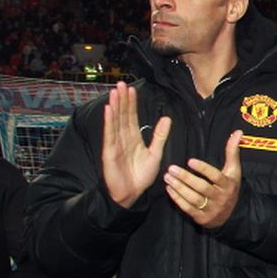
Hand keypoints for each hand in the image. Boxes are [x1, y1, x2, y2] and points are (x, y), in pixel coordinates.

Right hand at [102, 82, 171, 208]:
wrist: (131, 194)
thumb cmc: (141, 176)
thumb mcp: (155, 153)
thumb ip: (160, 136)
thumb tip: (167, 118)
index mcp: (133, 138)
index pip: (132, 117)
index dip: (132, 103)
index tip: (132, 89)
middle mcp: (123, 138)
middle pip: (122, 115)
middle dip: (122, 100)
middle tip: (121, 84)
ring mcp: (115, 144)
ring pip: (115, 121)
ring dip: (115, 106)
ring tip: (115, 91)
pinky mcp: (109, 152)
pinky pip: (110, 134)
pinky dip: (109, 122)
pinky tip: (109, 110)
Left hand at [164, 130, 242, 228]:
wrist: (231, 214)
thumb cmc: (230, 187)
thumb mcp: (234, 170)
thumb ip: (232, 151)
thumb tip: (238, 132)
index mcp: (228, 185)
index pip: (215, 176)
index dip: (203, 169)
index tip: (190, 161)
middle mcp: (220, 197)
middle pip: (202, 187)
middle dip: (186, 178)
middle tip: (171, 168)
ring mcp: (211, 209)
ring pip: (194, 198)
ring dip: (179, 188)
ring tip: (168, 177)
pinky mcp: (202, 218)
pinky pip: (188, 208)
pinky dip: (178, 199)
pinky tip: (169, 189)